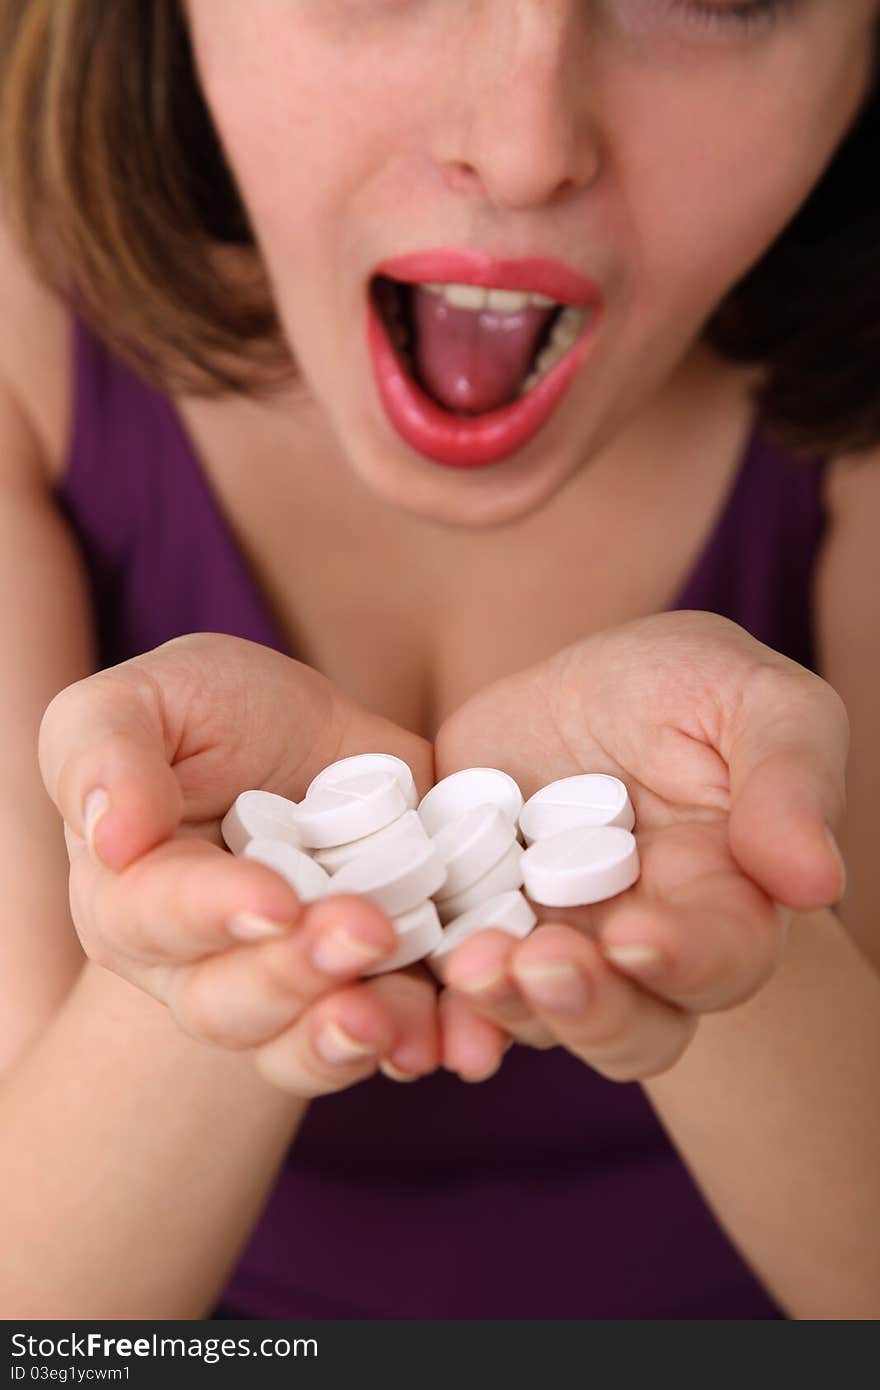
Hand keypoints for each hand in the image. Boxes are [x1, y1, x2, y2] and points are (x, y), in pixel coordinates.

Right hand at [39, 634, 438, 1096]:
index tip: (276, 899)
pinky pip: (385, 1043)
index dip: (214, 913)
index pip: (156, 918)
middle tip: (365, 932)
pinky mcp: (369, 989)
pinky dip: (420, 1044)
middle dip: (295, 976)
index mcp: (129, 895)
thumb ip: (102, 752)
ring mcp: (285, 989)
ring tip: (401, 1023)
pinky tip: (455, 1038)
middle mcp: (197, 965)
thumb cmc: (208, 714)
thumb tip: (110, 837)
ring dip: (350, 1037)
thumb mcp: (143, 699)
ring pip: (297, 1045)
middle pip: (228, 1004)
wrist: (314, 740)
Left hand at [432, 610, 848, 1081]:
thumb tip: (815, 880)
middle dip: (584, 1005)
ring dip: (500, 1006)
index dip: (680, 959)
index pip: (717, 959)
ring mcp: (547, 946)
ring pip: (533, 1018)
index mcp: (723, 904)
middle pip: (627, 1023)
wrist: (584, 690)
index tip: (633, 933)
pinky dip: (426, 1003)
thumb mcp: (756, 702)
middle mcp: (636, 951)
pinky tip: (397, 995)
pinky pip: (446, 987)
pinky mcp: (467, 925)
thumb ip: (789, 781)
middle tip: (537, 961)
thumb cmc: (689, 692)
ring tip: (468, 964)